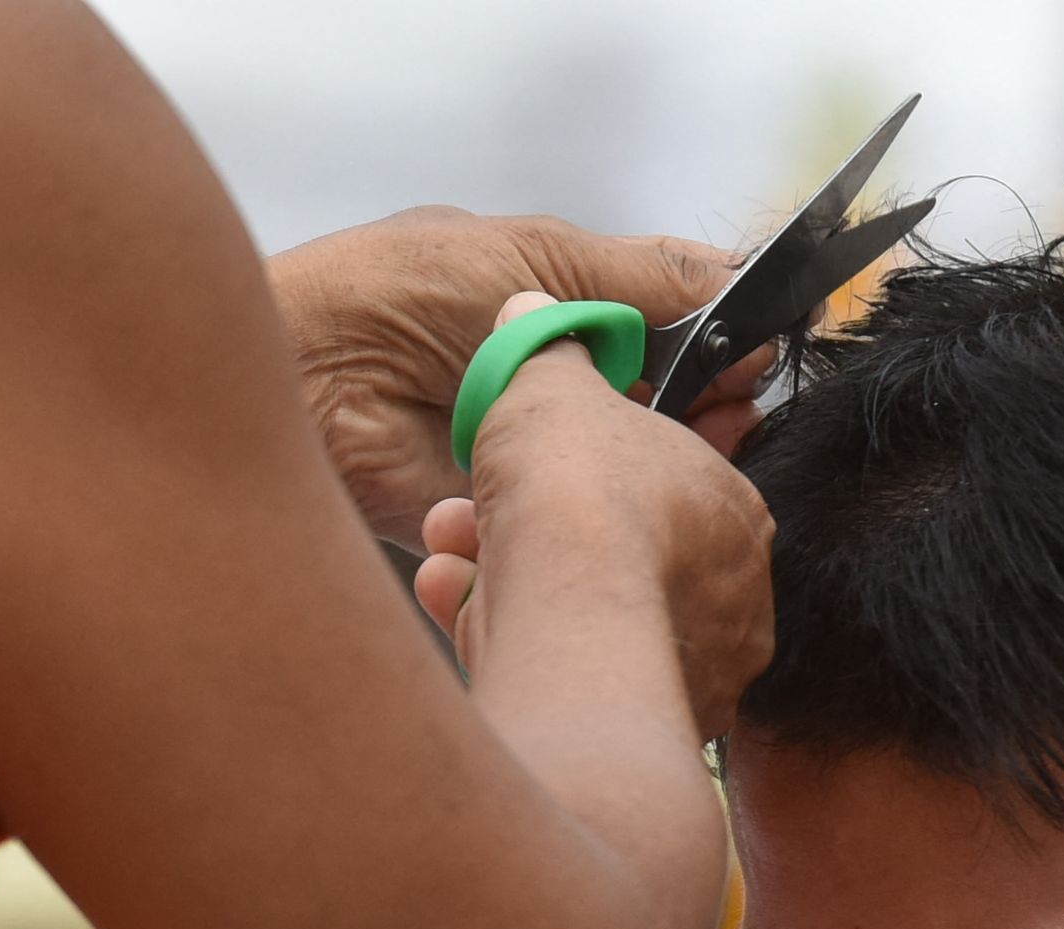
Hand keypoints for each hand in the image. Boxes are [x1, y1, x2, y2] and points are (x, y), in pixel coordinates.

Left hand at [269, 208, 766, 547]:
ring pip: (621, 483)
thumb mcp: (536, 258)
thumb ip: (640, 274)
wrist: (308, 369)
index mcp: (558, 320)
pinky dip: (590, 523)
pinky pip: (563, 535)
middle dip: (702, 415)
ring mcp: (526, 463)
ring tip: (688, 453)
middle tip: (732, 411)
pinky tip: (617, 504)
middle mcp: (549, 394)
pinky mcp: (497, 524)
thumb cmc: (402, 291)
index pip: (664, 341)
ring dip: (658, 471)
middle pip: (656, 420)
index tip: (755, 358)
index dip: (715, 352)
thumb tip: (731, 278)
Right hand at [409, 300, 771, 739]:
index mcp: (731, 510)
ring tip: (447, 555)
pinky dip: (504, 636)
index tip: (519, 462)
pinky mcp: (640, 730)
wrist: (572, 611)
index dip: (572, 468)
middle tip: (465, 512)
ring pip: (585, 618)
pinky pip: (568, 674)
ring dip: (503, 578)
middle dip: (527, 529)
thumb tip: (531, 312)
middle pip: (612, 555)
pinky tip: (453, 601)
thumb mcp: (553, 383)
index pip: (657, 485)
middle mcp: (727, 598)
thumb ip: (544, 349)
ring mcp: (692, 672)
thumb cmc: (582, 495)